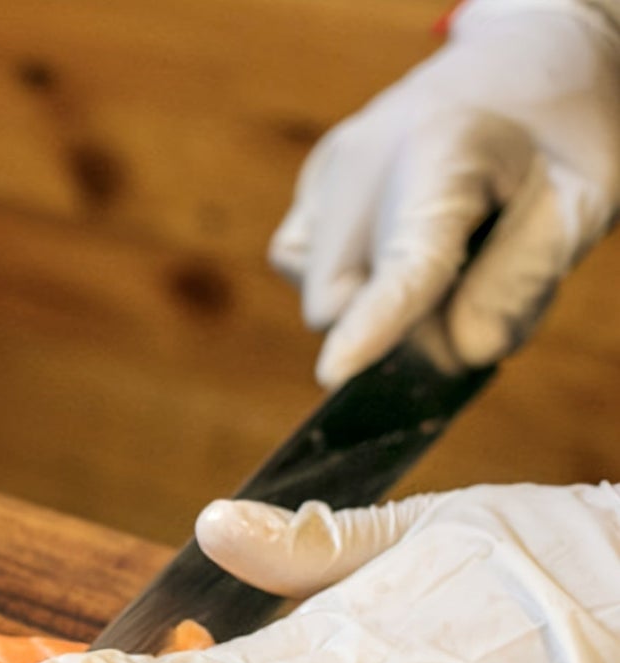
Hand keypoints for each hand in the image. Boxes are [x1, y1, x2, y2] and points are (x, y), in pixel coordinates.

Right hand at [271, 0, 619, 387]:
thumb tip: (459, 351)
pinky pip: (306, 270)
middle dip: (397, 327)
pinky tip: (394, 236)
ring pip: (322, 298)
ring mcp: (327, 173)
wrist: (520, 64)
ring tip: (439, 246)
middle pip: (345, 304)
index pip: (408, 261)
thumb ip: (524, 282)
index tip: (338, 373)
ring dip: (374, 302)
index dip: (374, 322)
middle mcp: (366, 160)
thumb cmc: (558, 139)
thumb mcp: (582, 205)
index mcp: (450, 151)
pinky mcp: (309, 186)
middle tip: (470, 284)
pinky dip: (350, 278)